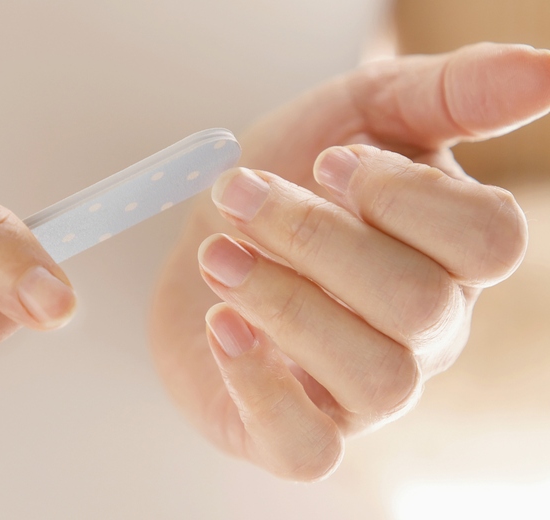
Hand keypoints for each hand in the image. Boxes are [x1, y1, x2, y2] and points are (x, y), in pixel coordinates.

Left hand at [150, 43, 549, 479]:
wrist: (207, 238)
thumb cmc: (286, 182)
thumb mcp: (359, 114)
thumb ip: (445, 92)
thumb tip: (542, 67)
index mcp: (446, 256)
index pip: (487, 242)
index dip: (404, 197)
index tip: (326, 161)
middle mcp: (421, 333)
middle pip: (419, 305)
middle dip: (316, 239)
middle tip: (239, 195)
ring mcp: (363, 392)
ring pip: (375, 379)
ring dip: (285, 306)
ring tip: (217, 254)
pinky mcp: (298, 432)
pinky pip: (308, 448)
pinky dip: (261, 389)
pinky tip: (222, 326)